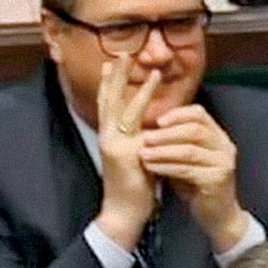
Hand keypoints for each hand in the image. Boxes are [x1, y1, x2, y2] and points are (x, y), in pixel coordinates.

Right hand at [96, 56, 160, 251]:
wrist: (123, 214)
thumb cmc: (131, 189)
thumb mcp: (134, 159)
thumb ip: (139, 141)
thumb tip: (153, 128)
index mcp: (108, 137)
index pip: (107, 105)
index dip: (109, 84)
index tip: (113, 63)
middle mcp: (108, 137)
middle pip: (110, 100)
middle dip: (117, 77)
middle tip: (123, 54)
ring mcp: (116, 144)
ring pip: (126, 110)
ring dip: (140, 89)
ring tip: (154, 72)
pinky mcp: (127, 154)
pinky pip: (141, 129)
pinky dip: (149, 112)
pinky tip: (160, 101)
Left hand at [139, 104, 247, 251]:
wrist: (217, 217)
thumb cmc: (197, 188)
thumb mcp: (185, 160)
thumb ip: (174, 143)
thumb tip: (146, 127)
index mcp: (218, 137)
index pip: (199, 114)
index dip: (177, 114)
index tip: (156, 121)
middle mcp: (225, 147)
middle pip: (194, 129)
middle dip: (166, 133)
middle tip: (145, 138)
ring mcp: (223, 164)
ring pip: (189, 150)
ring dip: (163, 151)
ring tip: (144, 154)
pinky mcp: (217, 180)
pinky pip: (187, 169)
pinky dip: (167, 167)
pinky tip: (152, 168)